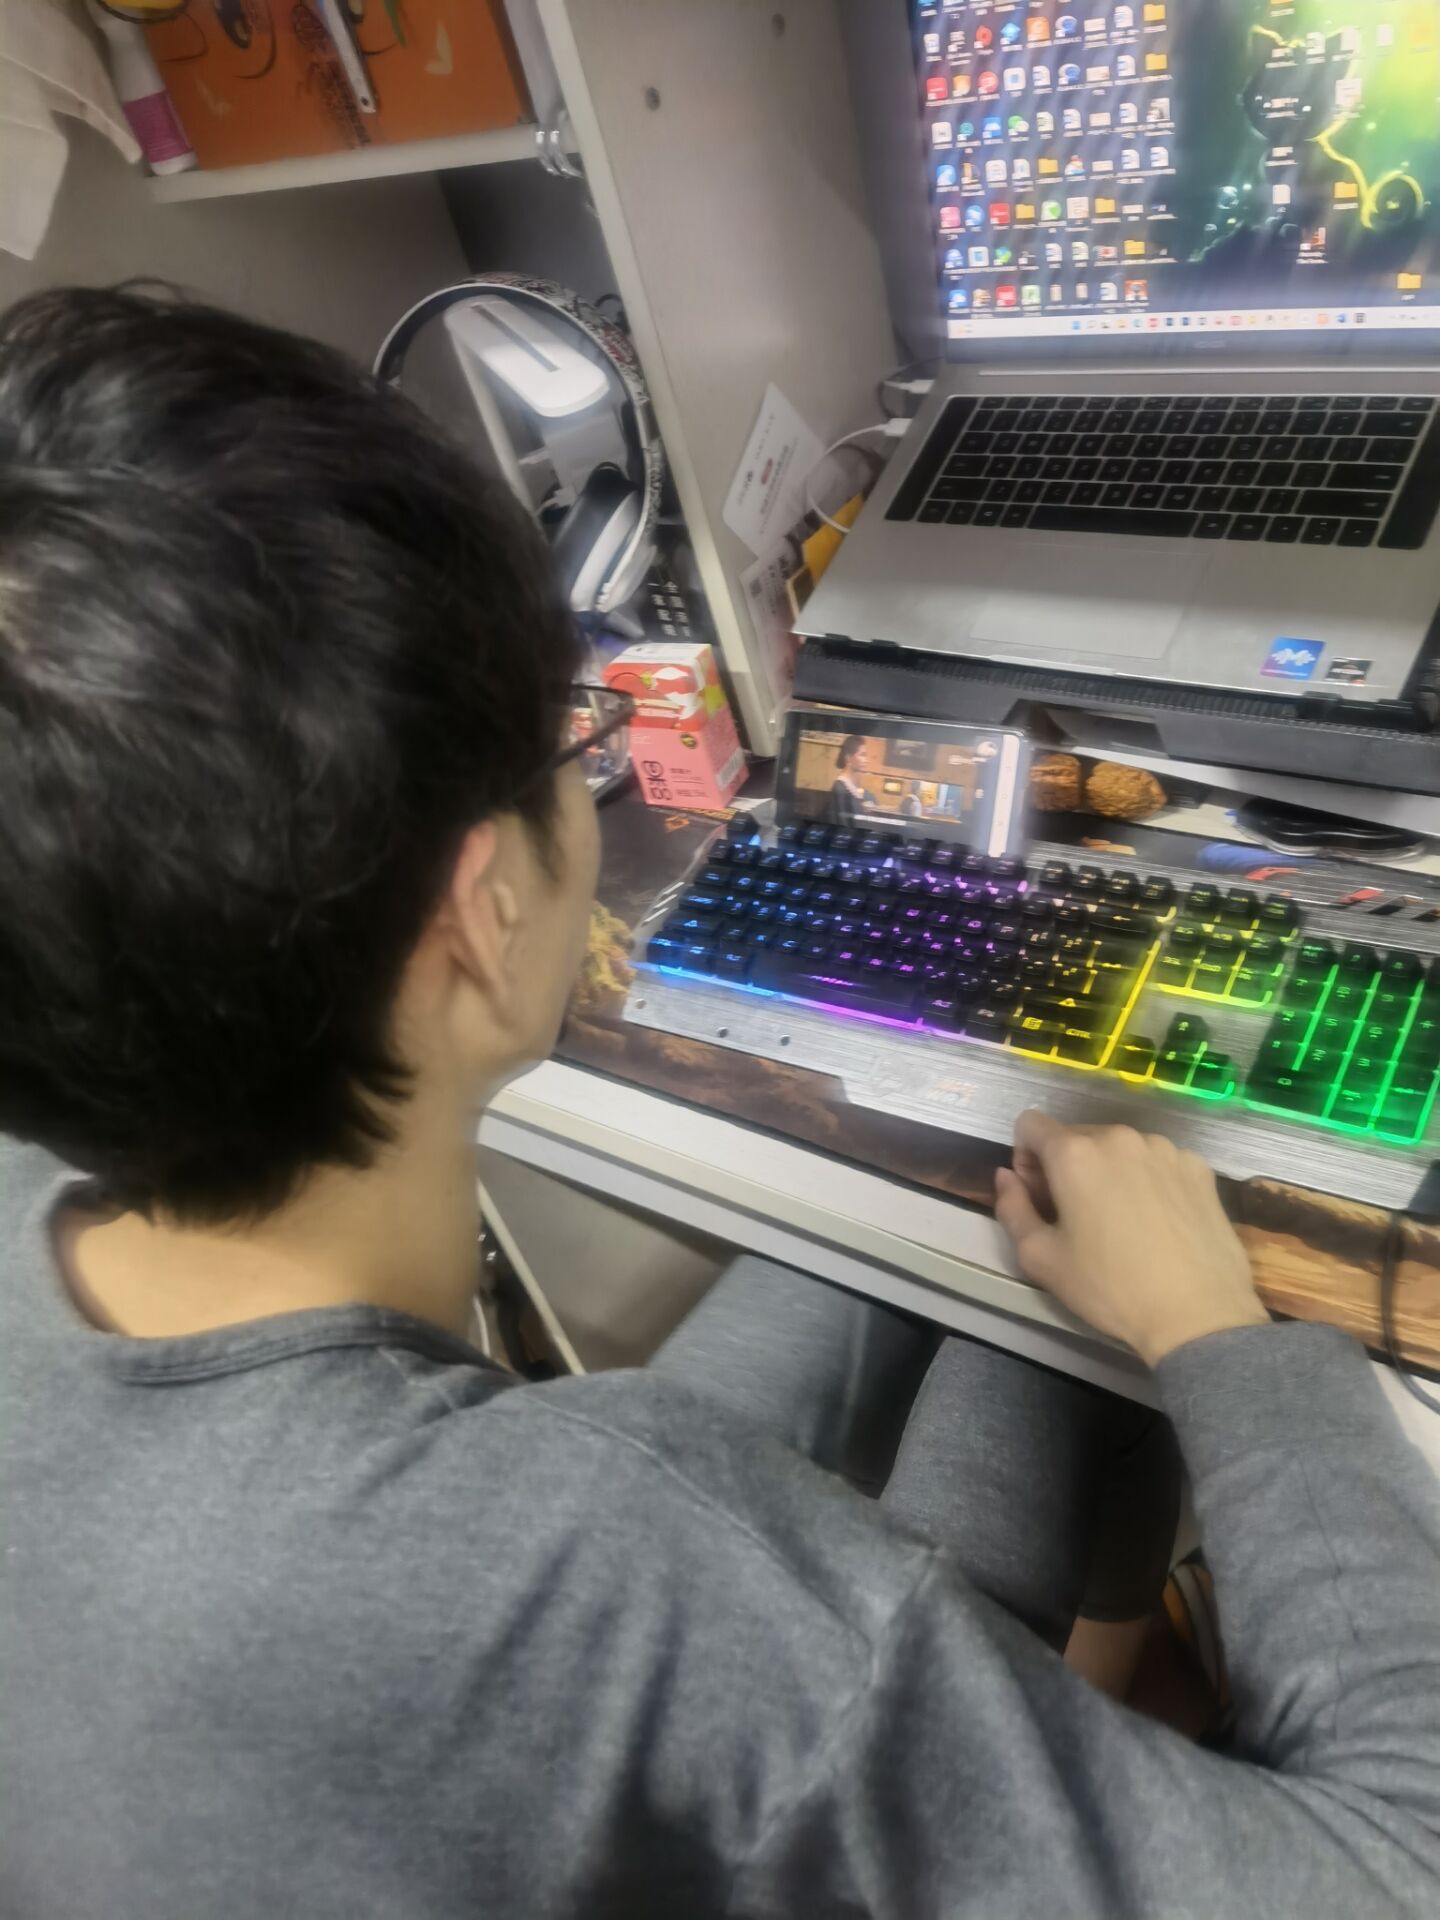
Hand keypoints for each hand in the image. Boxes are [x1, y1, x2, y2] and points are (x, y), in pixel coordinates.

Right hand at [994, 1111, 1267, 1367]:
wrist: (1197, 1314)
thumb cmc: (1109, 1287)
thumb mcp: (1040, 1258)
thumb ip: (1011, 1207)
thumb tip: (1007, 1176)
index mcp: (1075, 1153)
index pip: (1030, 1125)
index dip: (1026, 1159)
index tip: (1040, 1198)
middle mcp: (1120, 1137)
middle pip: (1077, 1136)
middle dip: (1067, 1167)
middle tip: (1078, 1217)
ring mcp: (1165, 1148)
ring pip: (1120, 1148)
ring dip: (1110, 1171)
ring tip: (1123, 1221)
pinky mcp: (1199, 1167)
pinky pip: (1158, 1161)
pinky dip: (1149, 1180)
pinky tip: (1159, 1222)